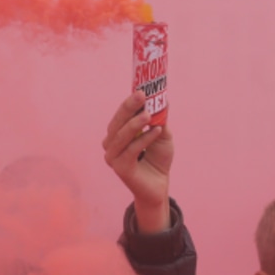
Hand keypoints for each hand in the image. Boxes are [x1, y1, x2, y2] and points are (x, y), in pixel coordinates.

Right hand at [102, 91, 172, 232]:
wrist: (159, 186)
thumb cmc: (157, 159)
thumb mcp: (162, 135)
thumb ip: (159, 119)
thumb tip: (163, 99)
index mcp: (117, 133)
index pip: (120, 114)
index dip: (129, 102)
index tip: (141, 89)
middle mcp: (111, 144)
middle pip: (117, 122)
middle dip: (129, 107)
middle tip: (142, 95)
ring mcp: (113, 157)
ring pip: (121, 136)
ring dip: (135, 123)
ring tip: (149, 115)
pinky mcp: (120, 168)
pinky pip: (131, 150)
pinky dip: (144, 139)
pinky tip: (156, 132)